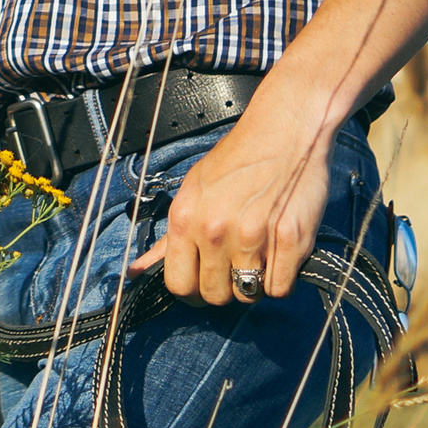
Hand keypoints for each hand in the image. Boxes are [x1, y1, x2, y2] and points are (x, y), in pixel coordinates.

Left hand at [126, 96, 333, 303]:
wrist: (284, 131)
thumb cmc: (238, 159)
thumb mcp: (192, 190)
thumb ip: (170, 238)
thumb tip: (137, 271)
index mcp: (185, 219)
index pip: (177, 284)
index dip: (191, 291)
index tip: (202, 284)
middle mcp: (214, 232)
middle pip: (214, 295)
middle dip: (224, 288)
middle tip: (234, 268)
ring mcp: (252, 238)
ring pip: (247, 295)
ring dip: (253, 284)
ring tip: (258, 257)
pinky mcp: (290, 241)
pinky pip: (280, 289)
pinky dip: (280, 280)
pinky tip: (278, 256)